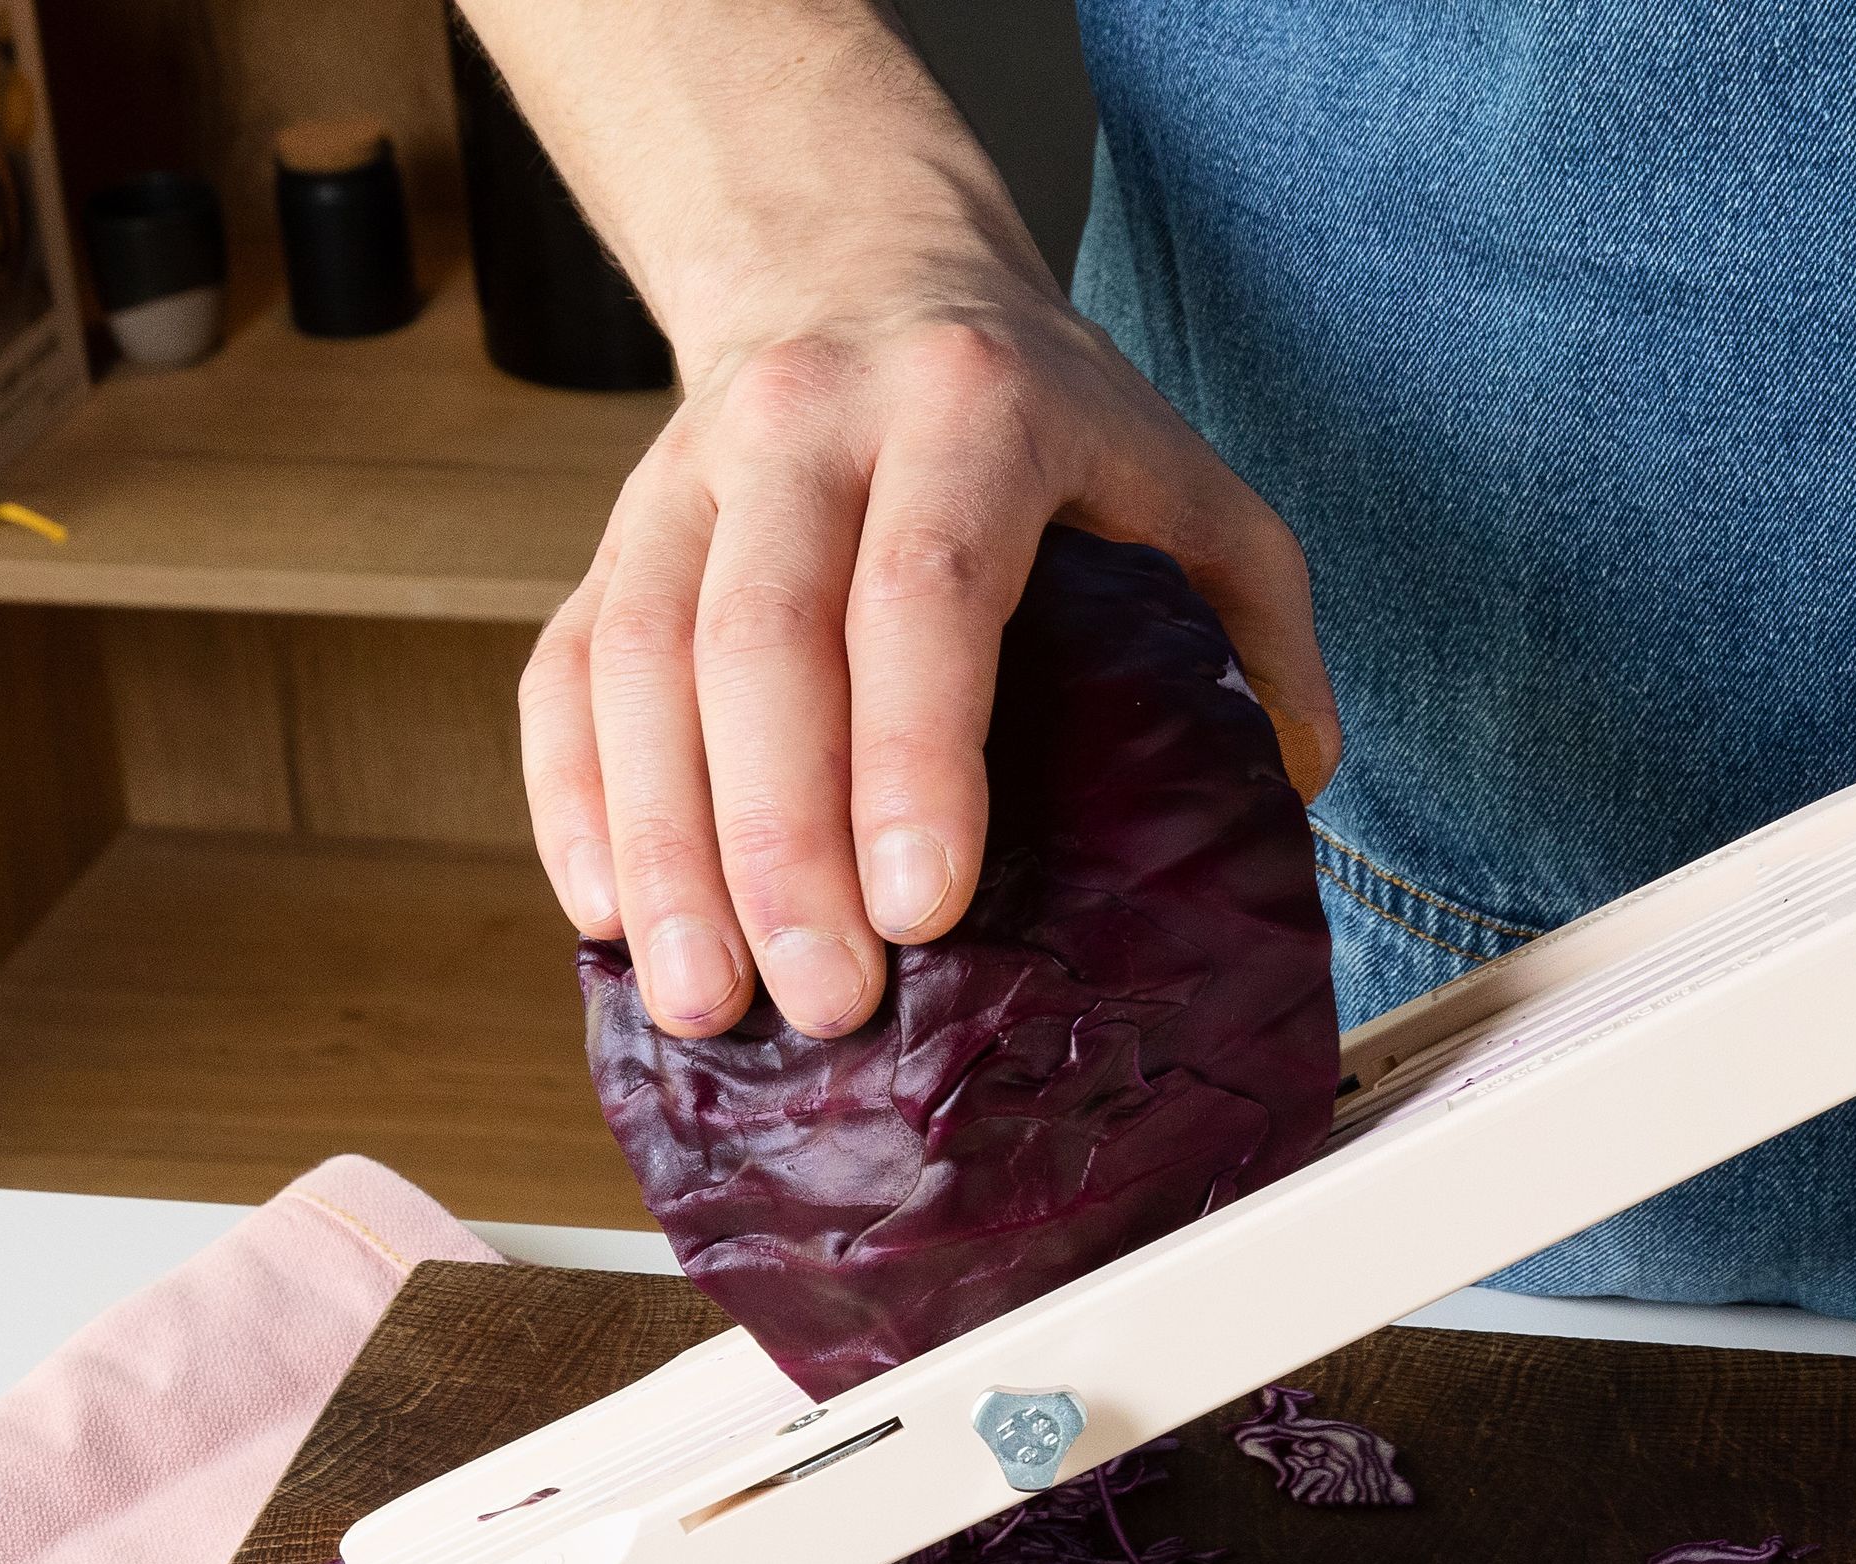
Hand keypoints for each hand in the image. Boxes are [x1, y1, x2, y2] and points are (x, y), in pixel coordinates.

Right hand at [529, 254, 1336, 1039]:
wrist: (858, 270)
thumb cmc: (1030, 414)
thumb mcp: (1181, 481)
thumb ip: (1254, 626)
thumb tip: (1292, 782)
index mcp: (966, 407)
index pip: (926, 588)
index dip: (916, 756)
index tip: (924, 908)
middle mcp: (803, 426)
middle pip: (759, 643)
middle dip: (782, 843)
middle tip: (824, 999)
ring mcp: (684, 477)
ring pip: (636, 667)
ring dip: (668, 851)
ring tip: (710, 1000)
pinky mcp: (612, 537)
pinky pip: (564, 675)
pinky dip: (579, 805)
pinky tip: (617, 922)